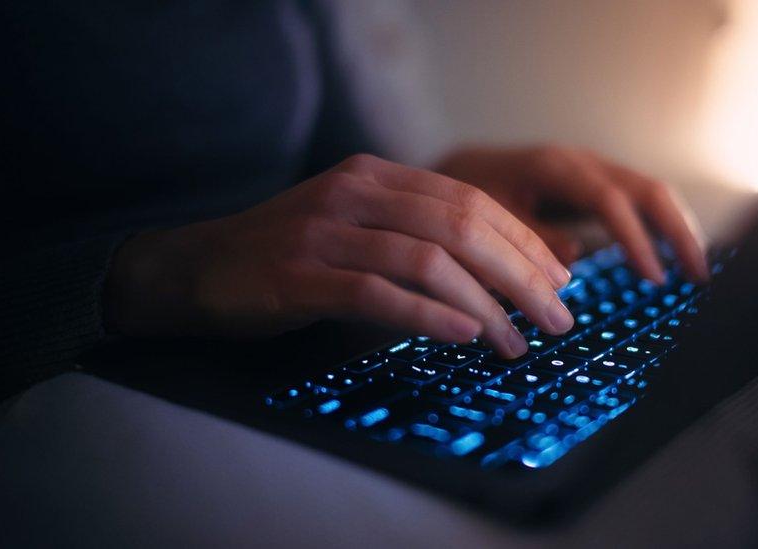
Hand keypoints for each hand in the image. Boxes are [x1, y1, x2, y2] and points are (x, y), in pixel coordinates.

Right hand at [105, 154, 573, 356]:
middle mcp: (356, 193)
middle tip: (558, 317)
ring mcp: (326, 231)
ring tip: (518, 343)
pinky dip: (430, 315)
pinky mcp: (301, 274)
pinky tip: (466, 335)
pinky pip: (380, 293)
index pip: (471, 200)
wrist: (197, 267)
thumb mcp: (356, 227)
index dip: (523, 241)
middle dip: (521, 275)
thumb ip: (414, 236)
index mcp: (376, 176)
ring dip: (486, 305)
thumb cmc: (289, 255)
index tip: (560, 278)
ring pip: (429, 261)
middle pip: (462, 227)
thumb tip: (495, 274)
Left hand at [436, 145, 708, 282]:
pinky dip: (662, 224)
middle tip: (700, 276)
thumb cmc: (469, 193)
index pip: (609, 201)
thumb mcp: (486, 217)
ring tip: (697, 271)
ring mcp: (594, 167)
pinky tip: (675, 254)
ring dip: (677, 228)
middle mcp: (582, 161)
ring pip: (650, 190)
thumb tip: (574, 259)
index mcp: (555, 166)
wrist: (461, 165)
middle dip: (677, 231)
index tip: (653, 279)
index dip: (635, 239)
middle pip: (646, 189)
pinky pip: (640, 197)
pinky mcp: (598, 180)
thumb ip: (526, 236)